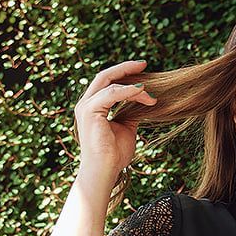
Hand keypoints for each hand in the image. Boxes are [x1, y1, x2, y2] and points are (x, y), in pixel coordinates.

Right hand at [73, 58, 157, 187]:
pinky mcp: (89, 112)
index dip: (124, 74)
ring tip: (150, 92)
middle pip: (105, 76)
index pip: (107, 82)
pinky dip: (129, 91)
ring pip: (110, 83)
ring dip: (133, 85)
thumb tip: (144, 100)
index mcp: (93, 107)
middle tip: (144, 64)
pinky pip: (111, 94)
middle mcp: (86, 104)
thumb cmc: (114, 154)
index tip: (142, 69)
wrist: (105, 171)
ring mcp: (85, 107)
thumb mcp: (126, 128)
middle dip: (125, 68)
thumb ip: (130, 112)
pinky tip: (143, 93)